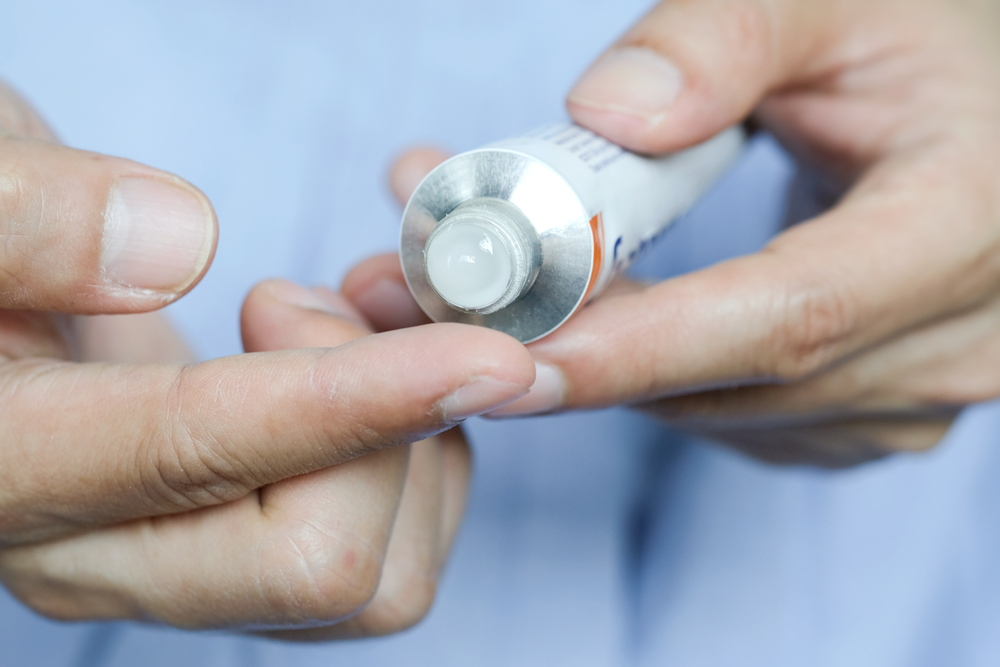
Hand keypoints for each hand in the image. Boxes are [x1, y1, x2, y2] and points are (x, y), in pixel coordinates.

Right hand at [0, 82, 533, 630]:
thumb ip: (29, 219)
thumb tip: (176, 244)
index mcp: (15, 468)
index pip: (210, 456)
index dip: (364, 400)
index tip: (491, 354)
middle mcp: (101, 557)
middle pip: (321, 569)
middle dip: (383, 426)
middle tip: (325, 303)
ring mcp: (181, 569)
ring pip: (374, 583)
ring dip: (414, 449)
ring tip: (342, 329)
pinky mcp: (245, 554)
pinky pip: (386, 556)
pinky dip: (419, 460)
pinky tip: (366, 373)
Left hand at [347, 0, 999, 466]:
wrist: (986, 121)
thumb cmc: (923, 42)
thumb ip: (722, 40)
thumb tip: (606, 116)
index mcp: (961, 228)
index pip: (786, 317)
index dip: (638, 346)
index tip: (504, 352)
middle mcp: (953, 343)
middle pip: (725, 379)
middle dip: (569, 348)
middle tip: (433, 288)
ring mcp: (910, 398)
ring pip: (709, 409)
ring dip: (591, 357)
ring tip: (490, 277)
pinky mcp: (865, 415)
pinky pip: (725, 414)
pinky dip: (642, 370)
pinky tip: (594, 309)